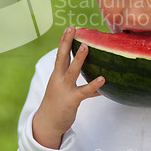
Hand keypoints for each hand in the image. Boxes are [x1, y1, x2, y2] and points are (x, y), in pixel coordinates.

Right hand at [32, 25, 104, 148]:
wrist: (47, 123)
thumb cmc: (58, 102)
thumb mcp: (62, 86)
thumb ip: (73, 76)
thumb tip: (90, 66)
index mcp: (57, 74)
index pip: (60, 54)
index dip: (64, 40)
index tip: (70, 27)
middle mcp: (58, 79)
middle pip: (62, 57)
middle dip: (66, 42)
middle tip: (72, 28)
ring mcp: (64, 89)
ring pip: (72, 71)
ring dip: (79, 59)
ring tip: (86, 47)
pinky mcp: (71, 101)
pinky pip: (84, 92)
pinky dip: (94, 86)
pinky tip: (103, 80)